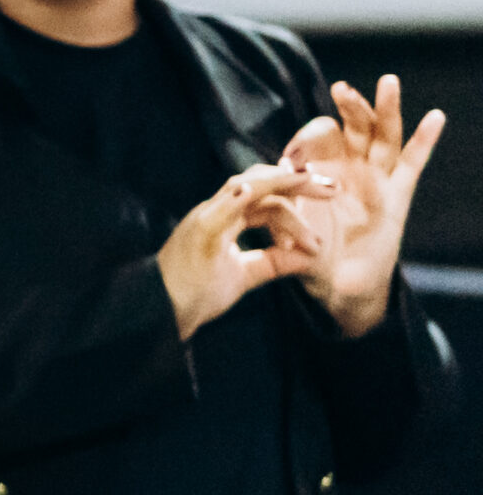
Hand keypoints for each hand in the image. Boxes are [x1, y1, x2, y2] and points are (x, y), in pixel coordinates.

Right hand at [156, 164, 327, 340]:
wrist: (162, 312)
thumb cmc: (196, 294)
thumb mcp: (244, 275)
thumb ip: (272, 262)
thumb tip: (309, 258)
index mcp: (221, 219)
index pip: (262, 197)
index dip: (293, 195)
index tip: (324, 194)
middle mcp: (213, 212)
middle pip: (259, 184)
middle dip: (297, 182)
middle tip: (332, 188)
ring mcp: (205, 220)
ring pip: (246, 188)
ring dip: (284, 186)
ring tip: (317, 190)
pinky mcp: (200, 233)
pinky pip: (221, 209)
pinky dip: (238, 197)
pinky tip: (256, 189)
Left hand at [275, 75, 446, 337]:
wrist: (334, 287)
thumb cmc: (305, 252)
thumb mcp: (283, 222)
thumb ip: (275, 199)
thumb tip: (265, 177)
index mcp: (319, 169)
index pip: (316, 139)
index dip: (305, 143)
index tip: (290, 163)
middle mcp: (349, 169)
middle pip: (353, 128)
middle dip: (349, 107)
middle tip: (342, 88)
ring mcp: (376, 180)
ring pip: (383, 137)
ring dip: (385, 110)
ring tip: (388, 83)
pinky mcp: (398, 198)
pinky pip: (413, 165)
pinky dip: (425, 140)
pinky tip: (435, 117)